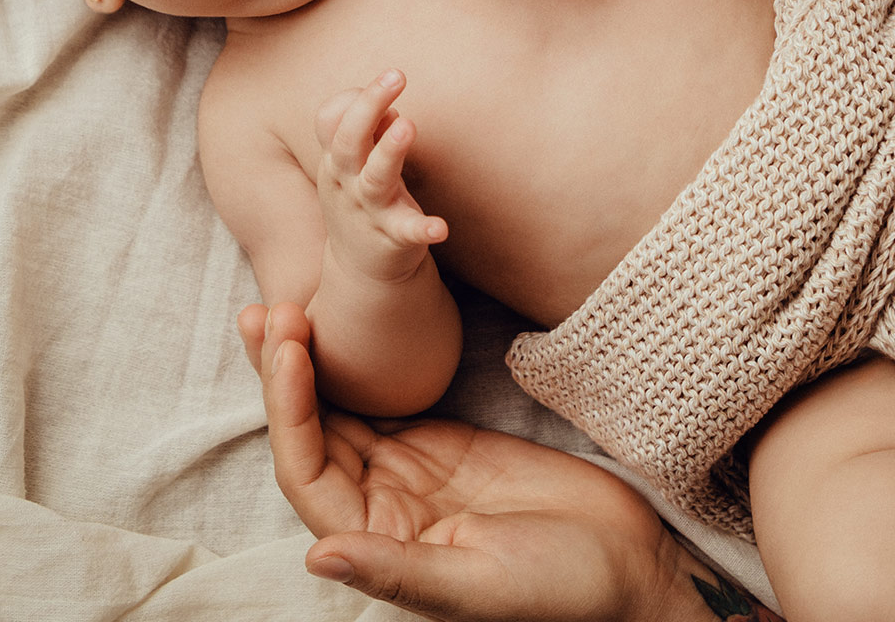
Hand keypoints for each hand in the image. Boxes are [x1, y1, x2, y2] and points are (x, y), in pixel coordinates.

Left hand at [244, 303, 696, 621]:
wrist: (626, 567)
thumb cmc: (557, 592)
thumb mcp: (475, 583)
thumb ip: (396, 570)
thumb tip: (317, 558)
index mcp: (375, 545)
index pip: (307, 470)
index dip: (289, 409)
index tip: (290, 346)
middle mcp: (378, 510)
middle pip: (311, 433)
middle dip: (283, 373)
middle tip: (268, 308)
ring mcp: (409, 474)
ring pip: (341, 410)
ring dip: (311, 361)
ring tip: (287, 302)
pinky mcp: (442, 444)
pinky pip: (385, 398)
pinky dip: (360, 362)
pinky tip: (342, 323)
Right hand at [314, 71, 446, 280]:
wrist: (360, 273)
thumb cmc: (363, 203)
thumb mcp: (356, 166)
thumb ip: (370, 132)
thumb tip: (390, 109)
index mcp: (338, 161)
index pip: (332, 121)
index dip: (357, 99)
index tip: (390, 79)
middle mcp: (347, 182)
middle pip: (348, 140)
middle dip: (369, 105)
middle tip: (395, 75)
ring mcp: (370, 211)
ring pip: (374, 178)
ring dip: (388, 151)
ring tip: (407, 125)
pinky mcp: (394, 239)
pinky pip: (407, 232)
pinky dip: (423, 229)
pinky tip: (441, 228)